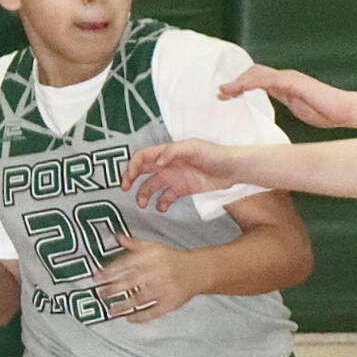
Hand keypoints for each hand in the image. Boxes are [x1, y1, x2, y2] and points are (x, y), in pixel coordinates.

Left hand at [91, 234, 203, 322]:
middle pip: (131, 282)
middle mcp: (157, 272)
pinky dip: (141, 316)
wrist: (197, 270)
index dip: (110, 271)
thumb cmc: (172, 259)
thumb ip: (134, 245)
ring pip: (140, 299)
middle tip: (100, 294)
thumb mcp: (154, 247)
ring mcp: (164, 288)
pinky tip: (130, 318)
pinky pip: (153, 311)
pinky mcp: (171, 302)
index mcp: (151, 257)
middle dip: (113, 289)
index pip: (126, 263)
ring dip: (123, 306)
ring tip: (110, 310)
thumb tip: (117, 238)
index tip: (98, 277)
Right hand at [122, 139, 241, 212]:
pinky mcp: (182, 189)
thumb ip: (173, 153)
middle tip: (124, 190)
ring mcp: (174, 178)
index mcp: (167, 152)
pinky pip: (165, 198)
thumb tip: (156, 163)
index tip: (129, 178)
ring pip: (151, 186)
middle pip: (142, 171)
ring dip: (143, 195)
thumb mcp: (194, 148)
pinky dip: (160, 204)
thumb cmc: (214, 154)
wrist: (232, 169)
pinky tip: (162, 208)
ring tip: (142, 204)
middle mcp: (167, 165)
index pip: (143, 157)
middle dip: (130, 179)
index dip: (132, 166)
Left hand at [220, 63, 352, 128]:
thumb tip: (273, 111)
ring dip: (239, 82)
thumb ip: (285, 104)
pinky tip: (240, 89)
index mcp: (284, 85)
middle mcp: (285, 78)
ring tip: (225, 92)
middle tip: (220, 93)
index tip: (226, 95)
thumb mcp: (298, 109)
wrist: (344, 110)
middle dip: (235, 82)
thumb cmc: (324, 112)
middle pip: (253, 73)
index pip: (257, 80)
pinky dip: (252, 83)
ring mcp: (289, 78)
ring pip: (257, 74)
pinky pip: (268, 80)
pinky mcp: (293, 82)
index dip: (240, 86)